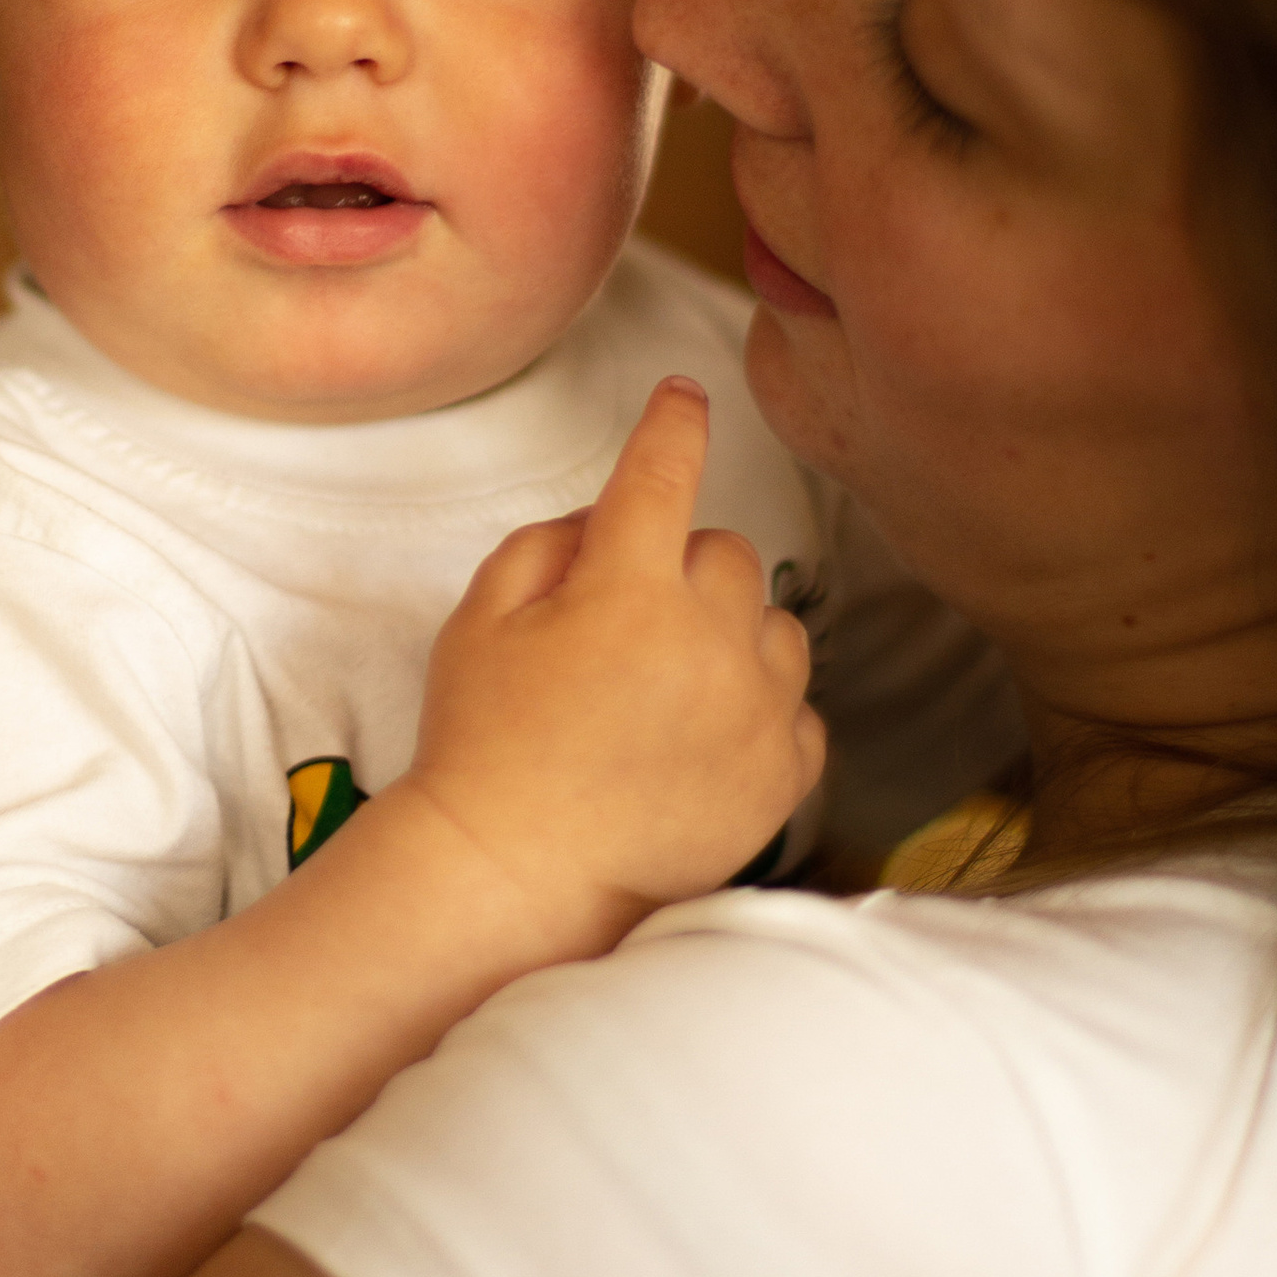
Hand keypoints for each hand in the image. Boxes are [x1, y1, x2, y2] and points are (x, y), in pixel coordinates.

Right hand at [403, 375, 824, 943]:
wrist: (515, 879)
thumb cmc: (483, 744)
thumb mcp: (478, 620)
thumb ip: (548, 544)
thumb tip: (608, 519)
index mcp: (627, 588)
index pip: (664, 472)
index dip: (674, 423)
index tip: (685, 397)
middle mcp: (708, 639)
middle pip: (729, 552)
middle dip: (681, 569)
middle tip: (624, 626)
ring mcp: (756, 710)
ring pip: (776, 626)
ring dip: (731, 637)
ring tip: (667, 691)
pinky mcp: (783, 776)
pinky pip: (798, 709)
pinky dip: (759, 712)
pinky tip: (701, 740)